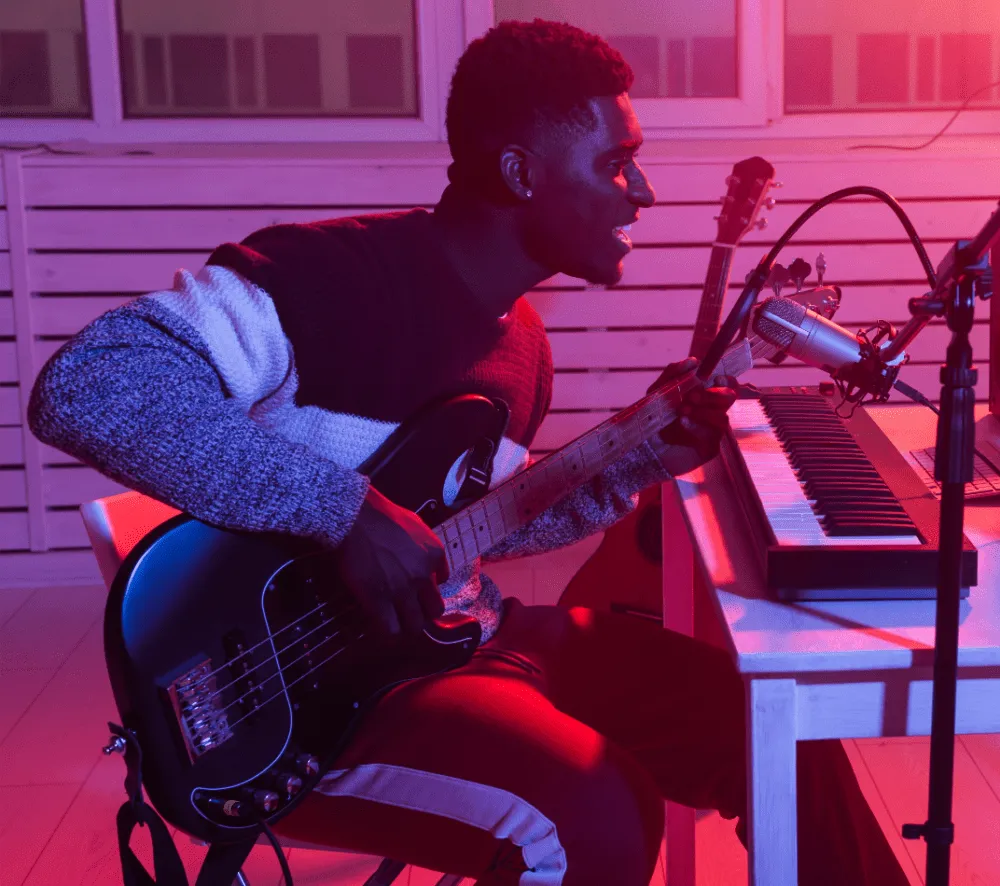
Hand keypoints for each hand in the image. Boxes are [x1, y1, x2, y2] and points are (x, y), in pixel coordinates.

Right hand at [336, 486, 447, 635]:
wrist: (355, 518)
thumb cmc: (382, 515)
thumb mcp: (417, 525)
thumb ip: (427, 548)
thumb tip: (429, 567)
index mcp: (435, 555)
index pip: (444, 581)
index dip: (429, 587)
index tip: (418, 589)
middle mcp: (423, 576)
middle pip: (435, 611)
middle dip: (424, 613)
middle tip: (410, 611)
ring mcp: (402, 590)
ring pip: (415, 625)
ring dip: (407, 625)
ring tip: (396, 621)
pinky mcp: (379, 600)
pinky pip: (391, 629)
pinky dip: (388, 631)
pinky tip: (380, 625)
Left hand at [647, 357, 735, 475]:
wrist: (647, 445)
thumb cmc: (658, 416)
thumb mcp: (659, 392)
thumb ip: (673, 374)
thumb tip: (693, 361)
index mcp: (707, 395)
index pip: (728, 384)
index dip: (727, 380)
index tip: (714, 378)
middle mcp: (715, 411)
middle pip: (730, 398)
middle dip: (711, 395)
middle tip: (691, 396)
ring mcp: (714, 430)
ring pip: (723, 418)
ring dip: (703, 412)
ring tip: (682, 411)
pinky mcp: (710, 447)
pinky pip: (711, 437)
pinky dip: (696, 428)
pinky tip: (683, 423)